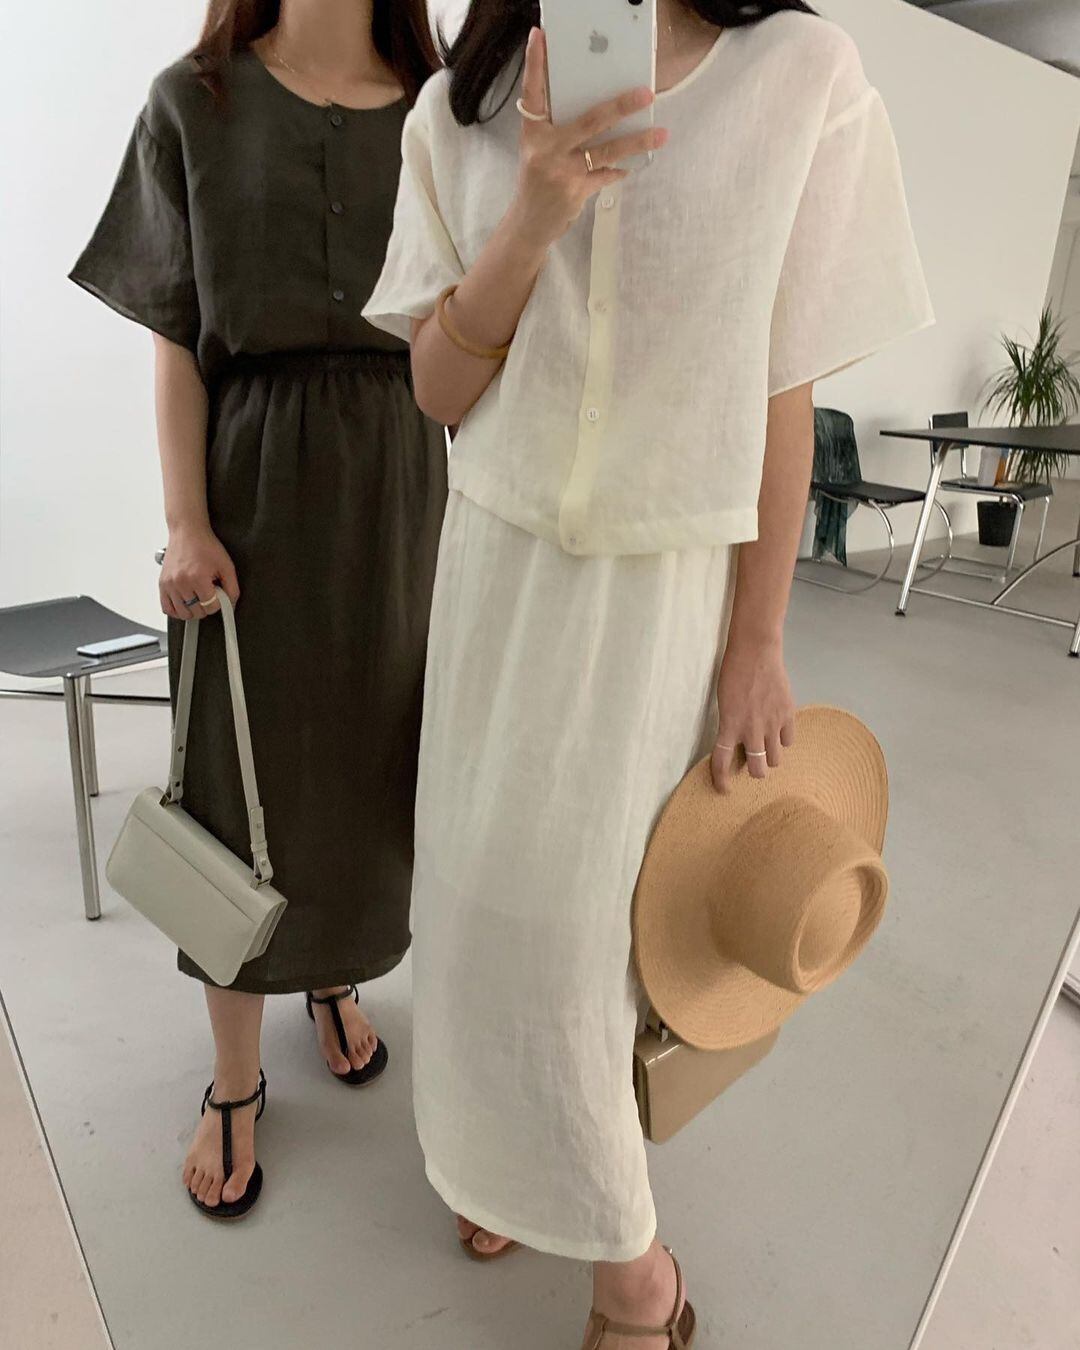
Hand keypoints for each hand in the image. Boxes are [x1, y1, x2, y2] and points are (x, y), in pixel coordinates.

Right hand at [159, 524, 239, 620]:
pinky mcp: (162, 584)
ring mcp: (169, 584)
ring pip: (182, 613)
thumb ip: (232, 588)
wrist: (187, 532)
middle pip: (196, 612)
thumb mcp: (226, 566)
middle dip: (206, 607)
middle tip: (208, 594)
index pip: (210, 607)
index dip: (218, 604)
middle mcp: (181, 582)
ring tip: (198, 599)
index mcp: (197, 578)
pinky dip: (176, 611)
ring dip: (192, 610)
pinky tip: (185, 604)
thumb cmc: (205, 545)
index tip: (218, 596)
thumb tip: (231, 606)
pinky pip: (166, 608)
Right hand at [507, 27, 666, 250]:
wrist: (529, 224)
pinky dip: (619, 170)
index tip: (540, 36)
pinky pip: (606, 175)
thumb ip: (558, 129)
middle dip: (620, 106)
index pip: (533, 93)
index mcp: (534, 133)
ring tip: (661, 134)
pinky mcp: (576, 191)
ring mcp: (562, 171)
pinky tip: (632, 166)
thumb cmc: (537, 181)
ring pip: (607, 150)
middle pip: (589, 121)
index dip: (535, 65)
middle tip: (646, 93)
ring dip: (637, 141)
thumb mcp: (538, 150)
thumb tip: (598, 107)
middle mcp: (546, 149)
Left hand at [710, 639, 795, 792]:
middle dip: (755, 771)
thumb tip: (737, 744)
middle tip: (753, 762)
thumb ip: (731, 725)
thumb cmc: (733, 672)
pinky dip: (783, 740)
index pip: (722, 762)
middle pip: (758, 769)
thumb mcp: (724, 702)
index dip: (721, 780)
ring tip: (766, 745)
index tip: (724, 789)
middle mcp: (751, 730)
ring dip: (770, 757)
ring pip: (775, 760)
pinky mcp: (788, 715)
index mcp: (729, 726)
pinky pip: (788, 741)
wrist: (755, 652)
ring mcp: (772, 724)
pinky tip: (777, 730)